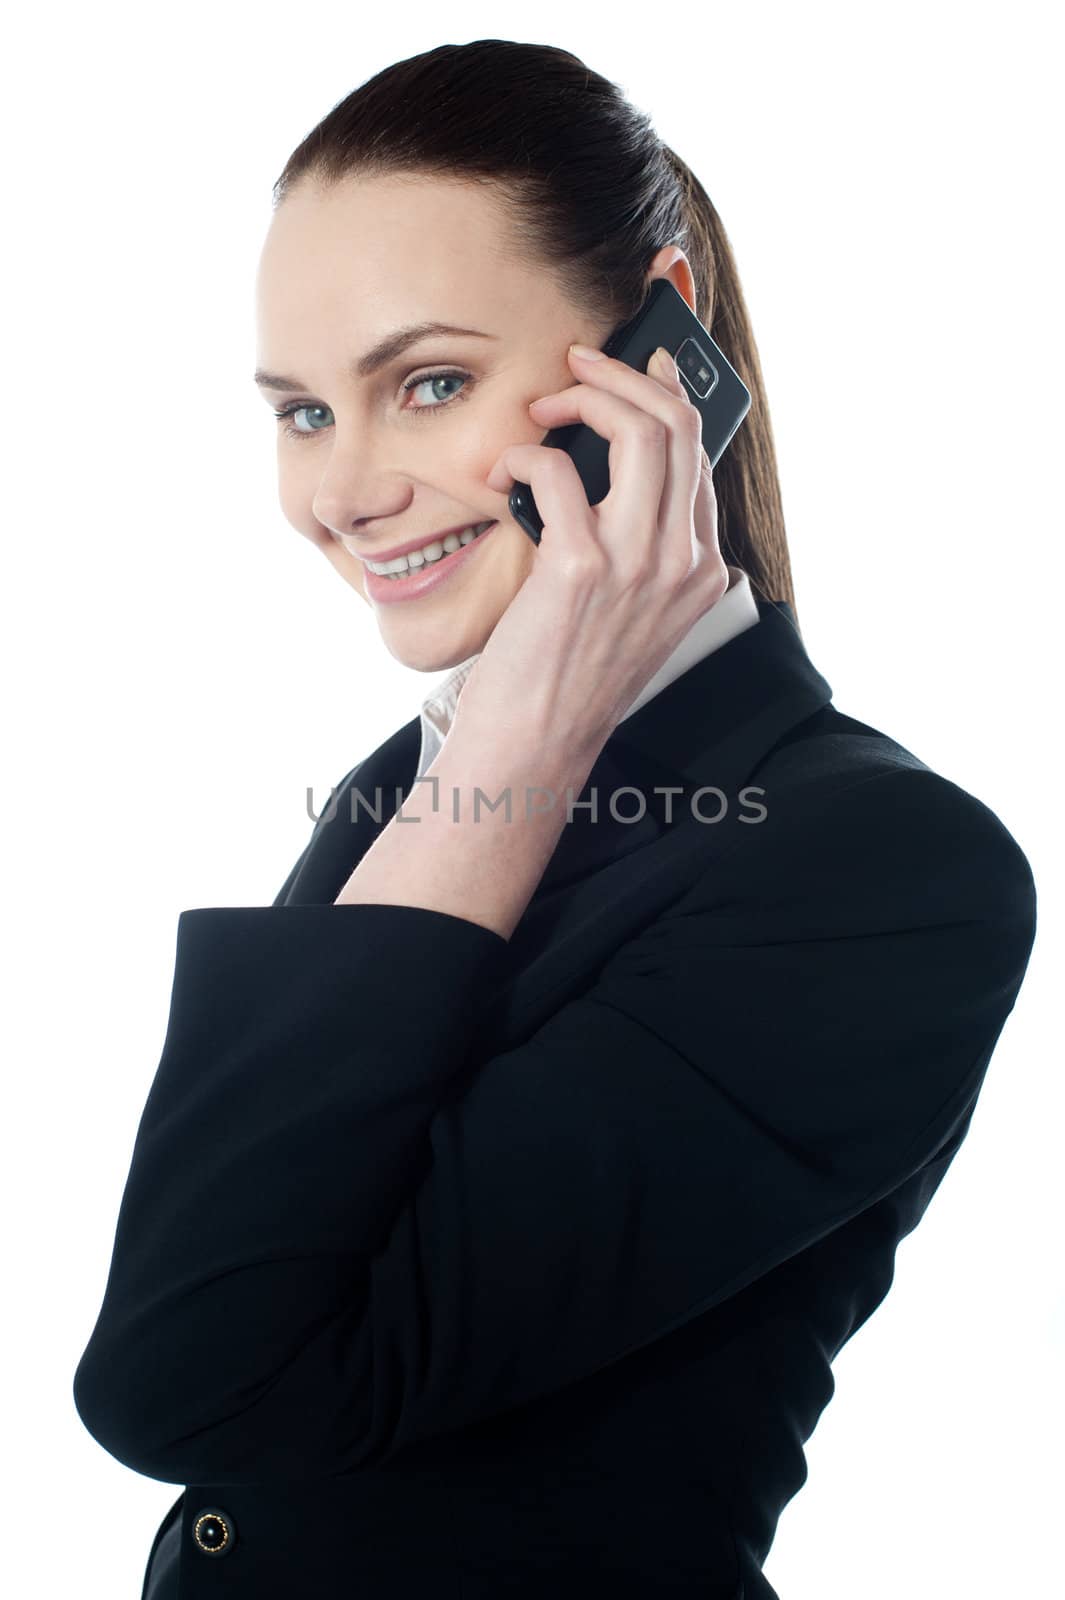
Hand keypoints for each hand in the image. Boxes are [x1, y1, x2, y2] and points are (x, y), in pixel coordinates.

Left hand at [454, 344, 728, 757]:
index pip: (698, 455)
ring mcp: (639, 565)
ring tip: (543, 407)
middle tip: (577, 365)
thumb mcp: (626, 609)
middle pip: (679, 426)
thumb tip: (603, 463)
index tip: (627, 369)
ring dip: (584, 396)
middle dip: (623, 376)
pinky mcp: (582, 568)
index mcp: (700, 572)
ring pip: (640, 431)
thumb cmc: (565, 676)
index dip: (661, 397)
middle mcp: (683, 564)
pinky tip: (501, 472)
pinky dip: (522, 457)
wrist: (535, 742)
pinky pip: (557, 472)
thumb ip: (635, 544)